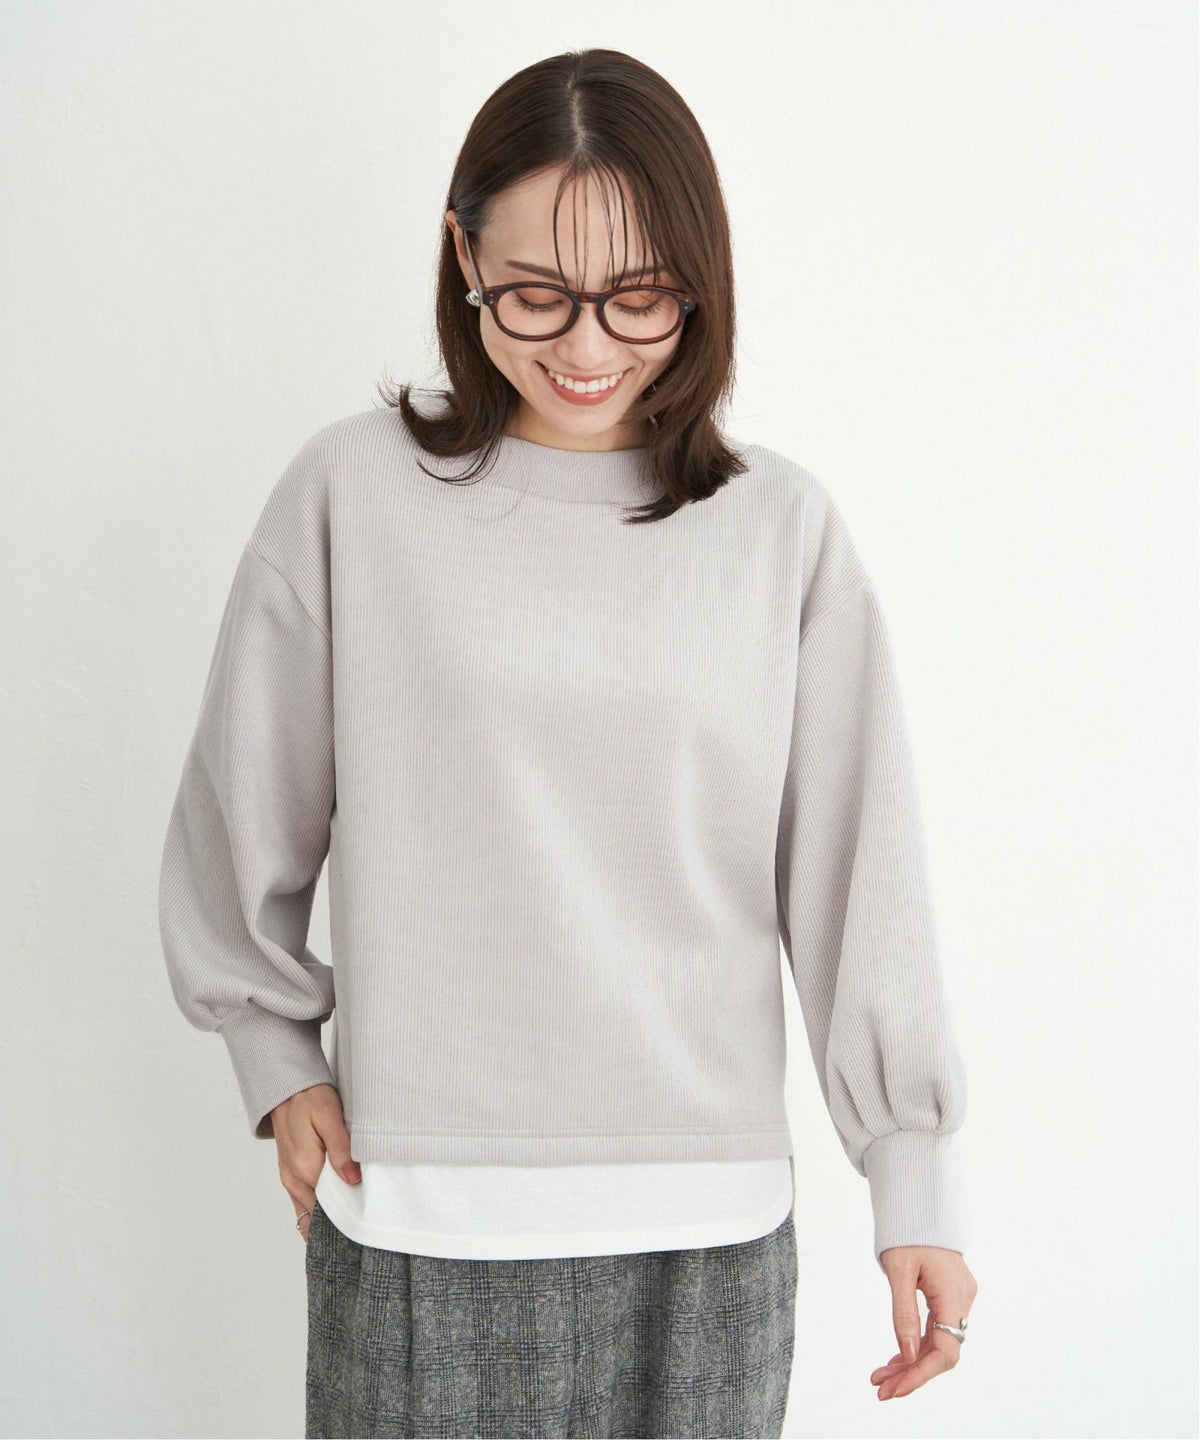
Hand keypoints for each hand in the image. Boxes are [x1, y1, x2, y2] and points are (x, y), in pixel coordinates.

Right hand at [268, 1082, 361, 1240]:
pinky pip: (303, 1202)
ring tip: (353, 1212)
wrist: (287, 1088)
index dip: (350, 1211)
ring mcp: (289, 1179)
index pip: (330, 1206)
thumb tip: (353, 1179)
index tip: (368, 1212)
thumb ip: (341, 1148)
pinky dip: (317, 1207)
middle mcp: (293, 1180)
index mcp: (305, 1168)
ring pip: (309, 1211)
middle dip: (340, 1217)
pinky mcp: (290, 1174)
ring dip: (328, 1214)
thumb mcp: (329, 1116)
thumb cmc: (309, 1098)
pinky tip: (335, 1204)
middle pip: (319, 1214)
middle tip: (365, 1215)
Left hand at [872, 1245, 976, 1400]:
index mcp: (953, 1295)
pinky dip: (917, 1344)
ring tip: (881, 1377)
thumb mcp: (899, 1271)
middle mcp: (962, 1301)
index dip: (920, 1374)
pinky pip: (937, 1329)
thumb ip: (904, 1313)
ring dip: (911, 1362)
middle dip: (911, 1373)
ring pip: (938, 1343)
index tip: (894, 1389)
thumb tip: (909, 1355)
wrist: (919, 1206)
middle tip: (879, 1389)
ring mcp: (958, 1299)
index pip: (945, 1350)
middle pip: (941, 1352)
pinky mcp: (950, 1296)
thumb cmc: (907, 1233)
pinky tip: (897, 1359)